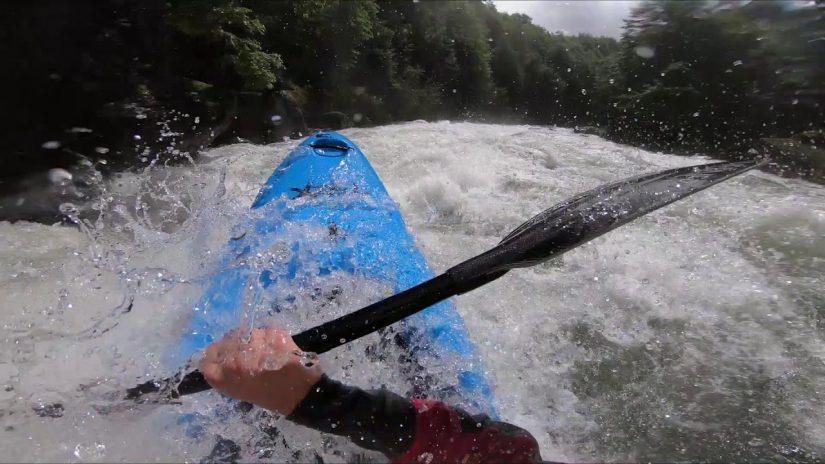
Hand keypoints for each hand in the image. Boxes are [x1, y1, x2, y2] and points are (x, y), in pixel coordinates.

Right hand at [198, 327, 322, 414]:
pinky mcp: (272, 333)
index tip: (225, 356)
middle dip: (235, 344)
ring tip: (264, 352)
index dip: (216, 354)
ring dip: (252, 339)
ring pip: (246, 332)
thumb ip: (223, 374)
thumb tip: (214, 359)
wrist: (299, 395)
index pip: (208, 355)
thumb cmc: (267, 396)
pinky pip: (265, 331)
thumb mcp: (238, 390)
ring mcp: (253, 344)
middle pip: (226, 340)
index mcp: (222, 375)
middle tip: (248, 353)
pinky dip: (269, 338)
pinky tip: (276, 349)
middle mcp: (234, 358)